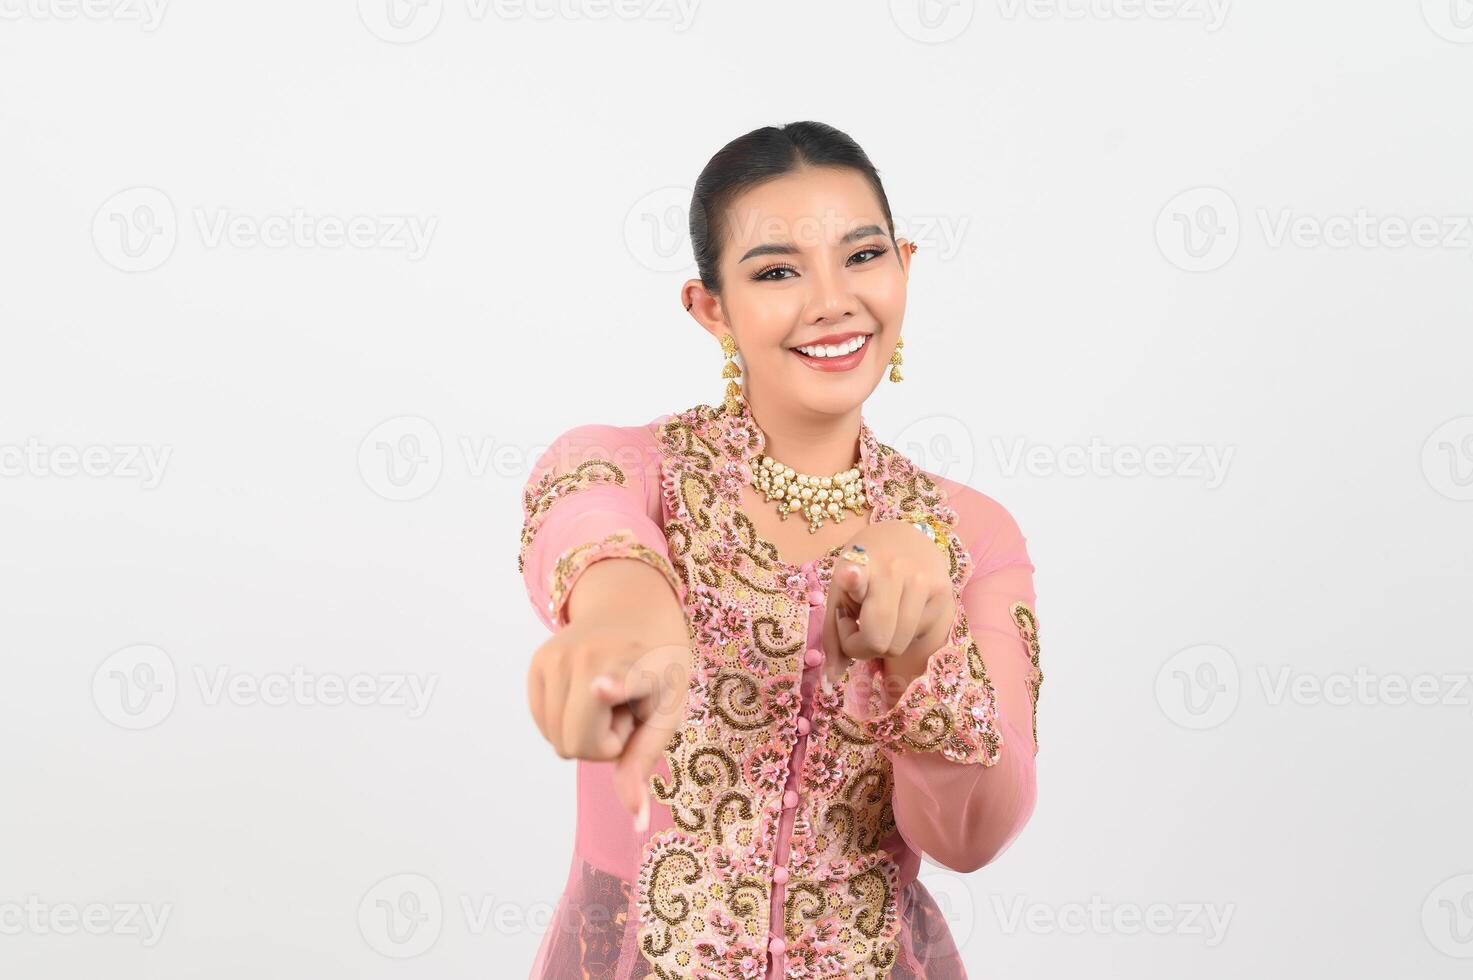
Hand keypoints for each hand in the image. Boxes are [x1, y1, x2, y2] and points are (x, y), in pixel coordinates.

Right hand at [526, 606, 690, 830]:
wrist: (635, 612)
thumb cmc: (658, 672)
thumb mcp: (665, 716)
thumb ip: (642, 764)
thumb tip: (637, 823)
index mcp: (638, 666)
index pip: (620, 681)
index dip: (613, 688)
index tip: (601, 688)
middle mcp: (592, 655)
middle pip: (575, 746)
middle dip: (602, 744)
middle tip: (625, 711)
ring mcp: (558, 655)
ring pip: (555, 738)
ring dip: (582, 731)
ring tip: (607, 697)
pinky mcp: (537, 660)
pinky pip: (542, 723)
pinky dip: (564, 721)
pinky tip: (585, 692)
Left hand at [820, 519, 956, 692]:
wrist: (904, 536)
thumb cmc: (863, 572)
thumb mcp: (839, 595)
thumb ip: (833, 636)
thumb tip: (831, 683)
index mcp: (860, 565)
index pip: (859, 576)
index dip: (854, 580)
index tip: (851, 574)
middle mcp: (895, 571)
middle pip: (879, 641)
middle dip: (863, 646)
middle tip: (858, 625)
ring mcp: (924, 582)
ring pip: (900, 645)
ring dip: (887, 641)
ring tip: (883, 615)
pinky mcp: (946, 594)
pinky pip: (919, 637)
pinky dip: (906, 634)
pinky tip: (904, 611)